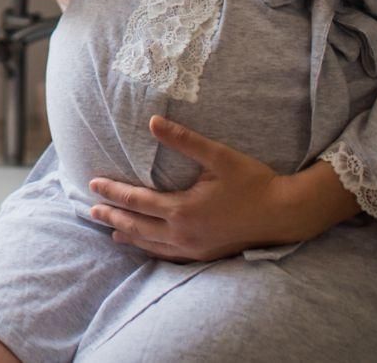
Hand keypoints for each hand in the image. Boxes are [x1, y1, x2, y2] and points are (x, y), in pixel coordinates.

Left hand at [83, 115, 291, 261]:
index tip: (93, 184)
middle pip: (137, 226)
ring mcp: (194, 248)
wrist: (284, 214)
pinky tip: (147, 247)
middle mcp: (183, 233)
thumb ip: (183, 139)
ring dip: (129, 235)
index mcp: (182, 209)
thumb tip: (153, 121)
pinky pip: (170, 255)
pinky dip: (151, 250)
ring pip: (151, 244)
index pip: (136, 201)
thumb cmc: (253, 181)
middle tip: (91, 211)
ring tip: (111, 231)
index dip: (113, 192)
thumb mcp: (217, 156)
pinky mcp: (206, 255)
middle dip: (113, 216)